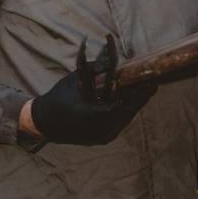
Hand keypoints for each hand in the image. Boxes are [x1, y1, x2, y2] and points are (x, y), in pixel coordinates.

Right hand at [29, 71, 156, 144]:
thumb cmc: (58, 99)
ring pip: (125, 120)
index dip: (139, 95)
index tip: (152, 84)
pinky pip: (118, 124)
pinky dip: (125, 112)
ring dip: (135, 106)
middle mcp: (101, 131)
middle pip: (128, 114)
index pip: (124, 106)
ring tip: (146, 92)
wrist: (44, 123)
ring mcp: (102, 137)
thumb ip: (95, 70)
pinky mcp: (102, 139)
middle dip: (141, 99)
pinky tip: (132, 103)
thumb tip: (112, 59)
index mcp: (94, 117)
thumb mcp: (76, 80)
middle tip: (153, 86)